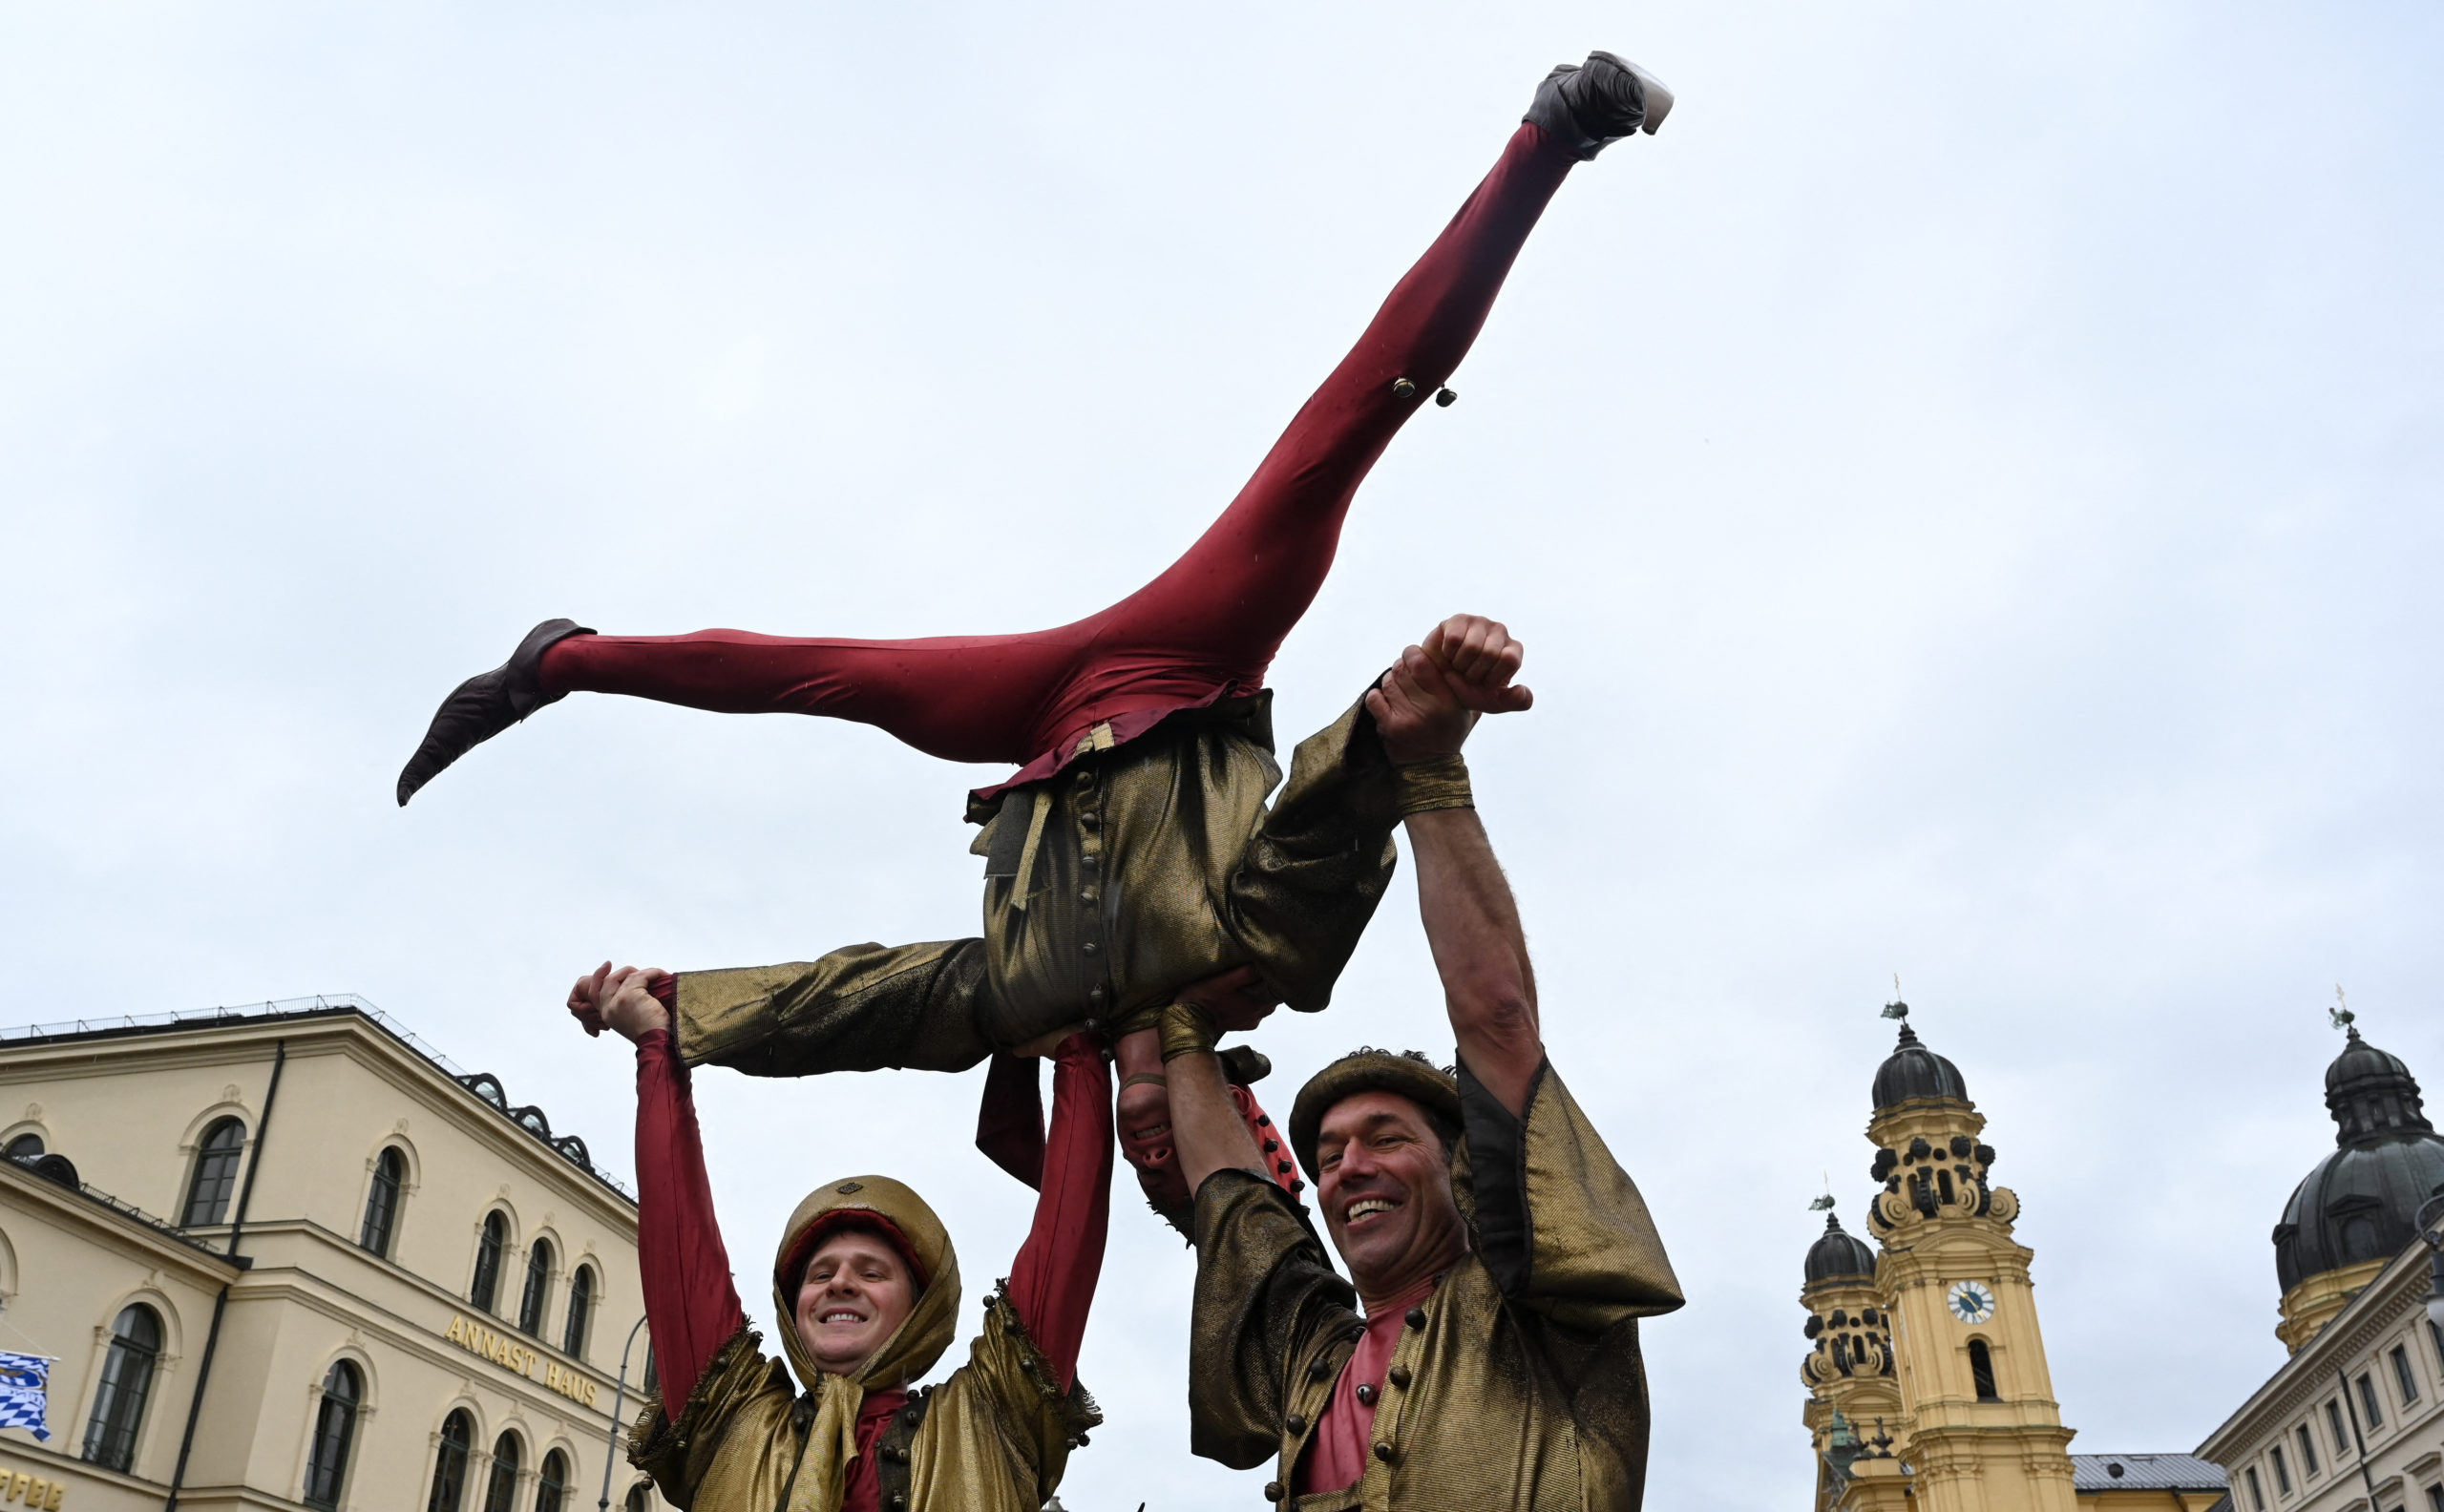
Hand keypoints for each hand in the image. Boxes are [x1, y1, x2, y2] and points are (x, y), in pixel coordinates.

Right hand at [570, 962, 671, 1044]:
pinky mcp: (629, 995)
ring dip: (640, 972)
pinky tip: (662, 976)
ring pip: (625, 976)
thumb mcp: (631, 1018)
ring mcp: (617, 1000)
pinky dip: (653, 973)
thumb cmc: (651, 1032)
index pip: (594, 993)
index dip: (598, 978)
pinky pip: (640, 975)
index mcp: (607, 1014)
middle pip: (606, 981)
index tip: (607, 967)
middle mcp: (608, 1007)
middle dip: (619, 971)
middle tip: (630, 968)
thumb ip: (624, 1003)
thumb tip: (633, 983)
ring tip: (654, 975)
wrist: (657, 1042)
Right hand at [1173, 965, 1281, 1034]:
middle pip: (1273, 996)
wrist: (1189, 1021)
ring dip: (1260, 993)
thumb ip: (1244, 973)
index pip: (1278, 989)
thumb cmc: (1203, 998)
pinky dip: (1251, 1003)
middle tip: (1259, 971)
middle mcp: (1258, 1015)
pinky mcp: (1242, 1025)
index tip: (1269, 967)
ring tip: (1250, 982)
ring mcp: (1251, 1021)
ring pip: (1264, 1004)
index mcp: (1258, 1003)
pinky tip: (1241, 995)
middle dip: (1268, 984)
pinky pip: (1254, 1012)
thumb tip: (1260, 964)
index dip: (1275, 977)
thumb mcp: (1222, 980)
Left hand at [1365, 614, 1529, 764]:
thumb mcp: (1466, 711)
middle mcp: (1427, 708)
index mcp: (1447, 700)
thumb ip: (1464, 685)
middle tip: (1405, 670)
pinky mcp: (1389, 728)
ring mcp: (1406, 718)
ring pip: (1388, 683)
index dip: (1413, 653)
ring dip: (1391, 681)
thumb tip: (1457, 653)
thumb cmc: (1449, 733)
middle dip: (1401, 666)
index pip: (1421, 663)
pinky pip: (1375, 699)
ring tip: (1399, 688)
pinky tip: (1385, 700)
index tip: (1414, 654)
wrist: (1432, 770)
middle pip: (1402, 670)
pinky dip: (1377, 697)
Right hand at [1423, 615, 1530, 714]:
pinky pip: (1454, 638)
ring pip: (1471, 646)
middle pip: (1489, 653)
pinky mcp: (1459, 620)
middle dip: (1474, 673)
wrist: (1442, 684)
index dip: (1492, 677)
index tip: (1484, 682)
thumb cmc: (1471, 690)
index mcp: (1513, 650)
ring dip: (1460, 664)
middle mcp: (1500, 632)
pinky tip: (1450, 654)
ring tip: (1459, 665)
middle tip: (1468, 675)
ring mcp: (1480, 623)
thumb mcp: (1494, 703)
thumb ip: (1515, 702)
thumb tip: (1522, 691)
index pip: (1509, 659)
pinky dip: (1448, 653)